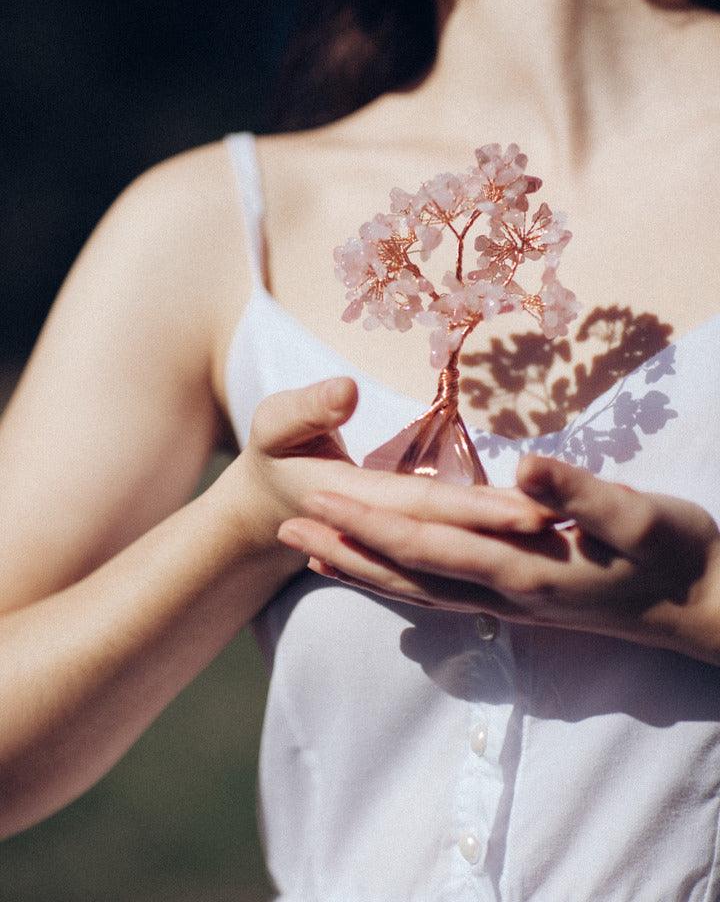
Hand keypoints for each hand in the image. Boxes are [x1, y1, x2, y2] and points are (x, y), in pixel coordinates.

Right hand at [211, 377, 554, 561]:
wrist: (266, 513)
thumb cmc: (272, 455)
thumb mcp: (273, 425)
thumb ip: (306, 409)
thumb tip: (344, 391)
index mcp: (355, 501)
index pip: (426, 506)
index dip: (479, 508)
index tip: (534, 506)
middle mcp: (386, 528)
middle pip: (458, 531)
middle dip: (514, 530)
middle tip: (577, 522)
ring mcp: (403, 541)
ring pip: (463, 546)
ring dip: (511, 541)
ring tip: (572, 530)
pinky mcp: (417, 541)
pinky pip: (457, 545)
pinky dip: (493, 542)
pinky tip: (537, 532)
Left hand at [277, 454, 719, 663]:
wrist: (699, 603)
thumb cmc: (676, 551)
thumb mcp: (641, 515)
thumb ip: (584, 494)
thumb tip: (529, 468)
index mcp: (524, 568)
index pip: (427, 544)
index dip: (369, 523)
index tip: (317, 497)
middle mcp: (503, 594)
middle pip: (405, 574)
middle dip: (343, 552)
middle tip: (282, 530)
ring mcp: (507, 603)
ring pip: (414, 592)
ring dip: (359, 572)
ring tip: (307, 556)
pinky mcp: (516, 601)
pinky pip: (439, 596)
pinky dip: (398, 585)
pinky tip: (378, 575)